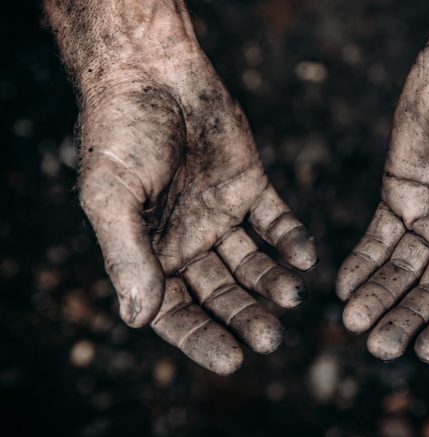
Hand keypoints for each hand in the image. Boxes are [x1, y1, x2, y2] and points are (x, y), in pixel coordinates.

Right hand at [47, 1, 315, 374]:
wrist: (152, 72)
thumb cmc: (120, 133)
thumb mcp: (111, 197)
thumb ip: (126, 255)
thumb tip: (136, 318)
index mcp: (149, 253)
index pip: (176, 311)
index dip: (201, 338)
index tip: (232, 360)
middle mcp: (187, 242)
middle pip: (222, 294)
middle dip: (246, 316)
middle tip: (271, 339)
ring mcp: (221, 216)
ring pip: (253, 264)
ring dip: (274, 283)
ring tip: (293, 297)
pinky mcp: (250, 188)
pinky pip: (275, 221)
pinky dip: (291, 240)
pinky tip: (305, 257)